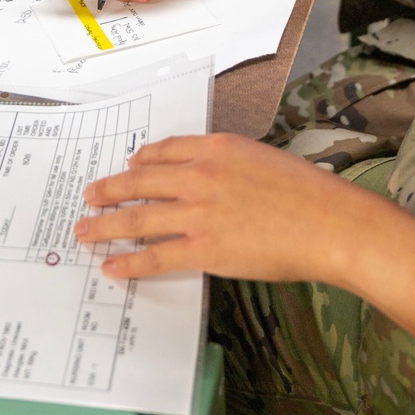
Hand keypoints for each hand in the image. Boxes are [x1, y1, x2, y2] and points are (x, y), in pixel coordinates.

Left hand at [75, 131, 387, 282]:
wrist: (330, 223)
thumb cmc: (308, 194)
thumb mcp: (262, 159)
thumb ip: (228, 165)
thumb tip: (205, 180)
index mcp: (216, 148)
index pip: (164, 150)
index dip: (141, 160)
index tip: (129, 167)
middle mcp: (199, 175)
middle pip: (140, 181)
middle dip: (109, 190)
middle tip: (89, 195)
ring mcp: (198, 213)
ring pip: (137, 219)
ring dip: (105, 225)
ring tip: (84, 230)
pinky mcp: (203, 249)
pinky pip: (154, 257)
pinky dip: (129, 262)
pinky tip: (113, 266)